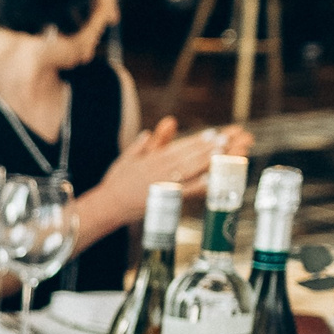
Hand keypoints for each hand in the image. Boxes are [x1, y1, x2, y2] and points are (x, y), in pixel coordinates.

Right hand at [96, 118, 253, 219]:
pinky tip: (212, 179)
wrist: (108, 204)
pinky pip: (184, 191)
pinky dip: (198, 185)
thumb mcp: (127, 158)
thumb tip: (154, 129)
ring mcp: (162, 184)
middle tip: (226, 138)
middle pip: (187, 156)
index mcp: (152, 159)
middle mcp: (159, 170)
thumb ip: (144, 144)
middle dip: (207, 147)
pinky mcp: (162, 199)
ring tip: (223, 152)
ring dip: (206, 160)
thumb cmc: (118, 182)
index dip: (197, 140)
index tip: (213, 133)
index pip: (179, 147)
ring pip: (188, 170)